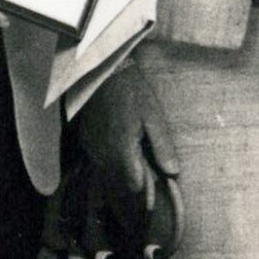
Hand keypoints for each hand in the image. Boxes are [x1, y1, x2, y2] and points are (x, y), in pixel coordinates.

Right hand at [77, 63, 180, 203]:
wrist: (104, 73)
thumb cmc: (133, 93)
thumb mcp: (154, 117)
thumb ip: (162, 147)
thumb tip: (173, 173)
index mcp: (122, 149)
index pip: (135, 185)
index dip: (148, 182)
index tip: (155, 172)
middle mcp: (103, 154)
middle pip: (122, 181)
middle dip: (136, 173)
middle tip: (145, 152)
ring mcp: (92, 148)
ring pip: (110, 171)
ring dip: (123, 165)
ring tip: (133, 142)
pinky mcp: (85, 142)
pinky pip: (100, 159)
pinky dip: (111, 155)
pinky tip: (118, 136)